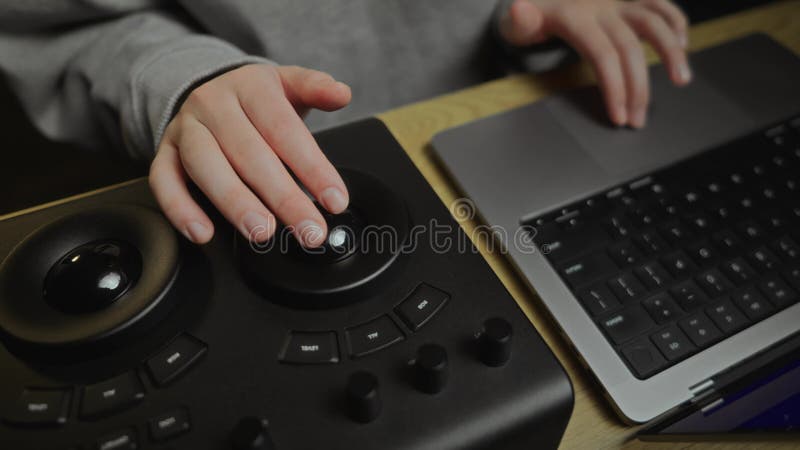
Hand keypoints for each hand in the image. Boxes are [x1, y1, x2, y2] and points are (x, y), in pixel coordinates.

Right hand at [149, 64, 351, 246]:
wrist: (211, 91)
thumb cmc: (258, 99)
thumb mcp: (290, 85)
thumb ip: (317, 89)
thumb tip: (341, 92)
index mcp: (250, 85)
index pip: (284, 130)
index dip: (312, 168)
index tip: (335, 200)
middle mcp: (214, 104)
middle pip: (249, 153)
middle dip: (283, 198)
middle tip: (308, 230)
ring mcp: (185, 128)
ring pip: (206, 166)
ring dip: (235, 203)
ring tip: (262, 232)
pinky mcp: (164, 152)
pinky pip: (164, 181)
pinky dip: (180, 209)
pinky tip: (204, 233)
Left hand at [499, 0, 690, 127]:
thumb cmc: (526, 18)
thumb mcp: (515, 23)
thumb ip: (519, 21)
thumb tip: (520, 10)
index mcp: (575, 16)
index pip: (602, 55)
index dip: (614, 87)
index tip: (619, 117)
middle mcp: (601, 6)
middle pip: (629, 48)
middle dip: (637, 88)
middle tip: (638, 120)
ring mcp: (617, 2)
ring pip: (653, 20)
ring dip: (671, 50)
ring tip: (682, 80)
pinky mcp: (628, 1)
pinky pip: (658, 4)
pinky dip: (675, 21)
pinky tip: (684, 44)